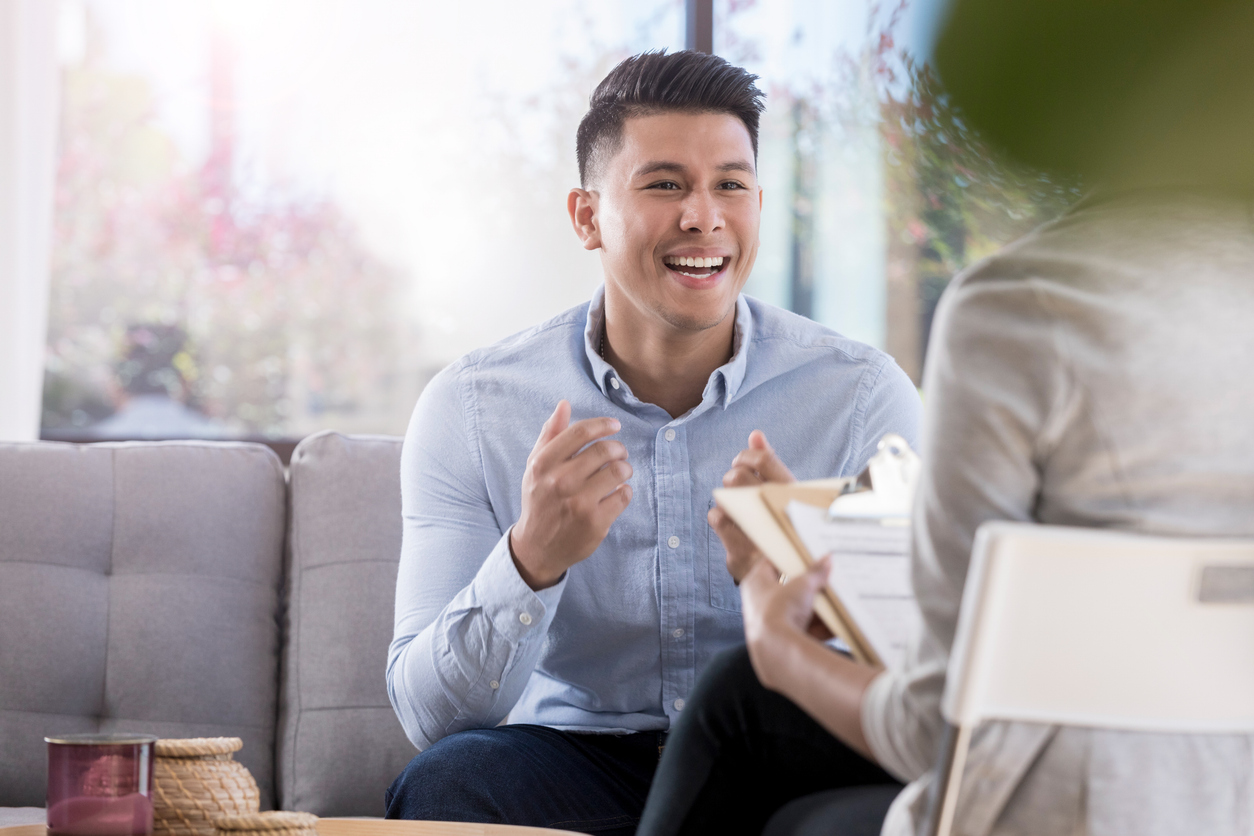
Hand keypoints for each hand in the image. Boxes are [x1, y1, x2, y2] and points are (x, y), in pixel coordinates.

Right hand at [510, 400, 632, 589]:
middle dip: (618, 448)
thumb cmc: (540, 500)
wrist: (537, 547)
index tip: (615, 425)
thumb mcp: (536, 467)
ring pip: (618, 471)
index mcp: (543, 465)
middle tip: (619, 453)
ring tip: (621, 471)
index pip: (580, 432)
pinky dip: (625, 490)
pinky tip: (617, 492)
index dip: (603, 424)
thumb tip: (564, 404)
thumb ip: (550, 435)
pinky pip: (624, 495)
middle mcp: (560, 482)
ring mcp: (579, 503)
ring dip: (625, 468)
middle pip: (605, 450)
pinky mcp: (596, 522)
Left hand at [709, 430, 794, 581]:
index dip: (747, 455)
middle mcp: (777, 515)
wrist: (794, 576)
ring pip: (725, 498)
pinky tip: (732, 522)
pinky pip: (717, 520)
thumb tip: (755, 435)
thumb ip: (769, 463)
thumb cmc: (787, 527)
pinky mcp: (739, 554)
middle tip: (740, 484)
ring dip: (728, 499)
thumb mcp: (786, 495)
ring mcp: (757, 536)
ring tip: (740, 506)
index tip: (745, 461)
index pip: (764, 460)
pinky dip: (720, 517)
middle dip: (735, 475)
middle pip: (737, 476)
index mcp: (793, 497)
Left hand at [740, 556, 830, 691]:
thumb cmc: (779, 610)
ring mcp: (770, 623)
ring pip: (798, 610)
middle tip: (825, 577)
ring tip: (835, 599)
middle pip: (787, 589)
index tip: (804, 554)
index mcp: (755, 582)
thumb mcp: (802, 586)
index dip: (787, 557)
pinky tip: (837, 623)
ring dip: (817, 607)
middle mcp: (759, 603)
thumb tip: (826, 560)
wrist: (777, 649)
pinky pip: (805, 629)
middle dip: (809, 585)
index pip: (770, 563)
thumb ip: (815, 573)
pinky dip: (820, 627)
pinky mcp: (783, 640)